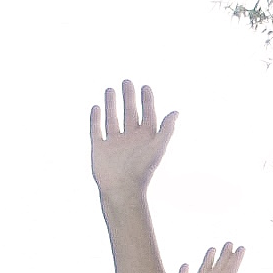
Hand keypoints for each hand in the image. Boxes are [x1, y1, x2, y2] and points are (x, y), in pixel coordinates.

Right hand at [89, 80, 172, 202]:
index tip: (146, 86)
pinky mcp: (100, 148)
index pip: (148, 114)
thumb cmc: (142, 171)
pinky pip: (97, 130)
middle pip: (130, 113)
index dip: (147, 101)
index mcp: (145, 138)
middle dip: (129, 98)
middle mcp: (130, 139)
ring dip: (112, 104)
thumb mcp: (157, 148)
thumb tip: (176, 112)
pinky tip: (96, 107)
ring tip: (111, 89)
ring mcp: (114, 143)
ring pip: (113, 119)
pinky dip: (96, 119)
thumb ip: (166, 130)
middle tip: (127, 81)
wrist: (122, 191)